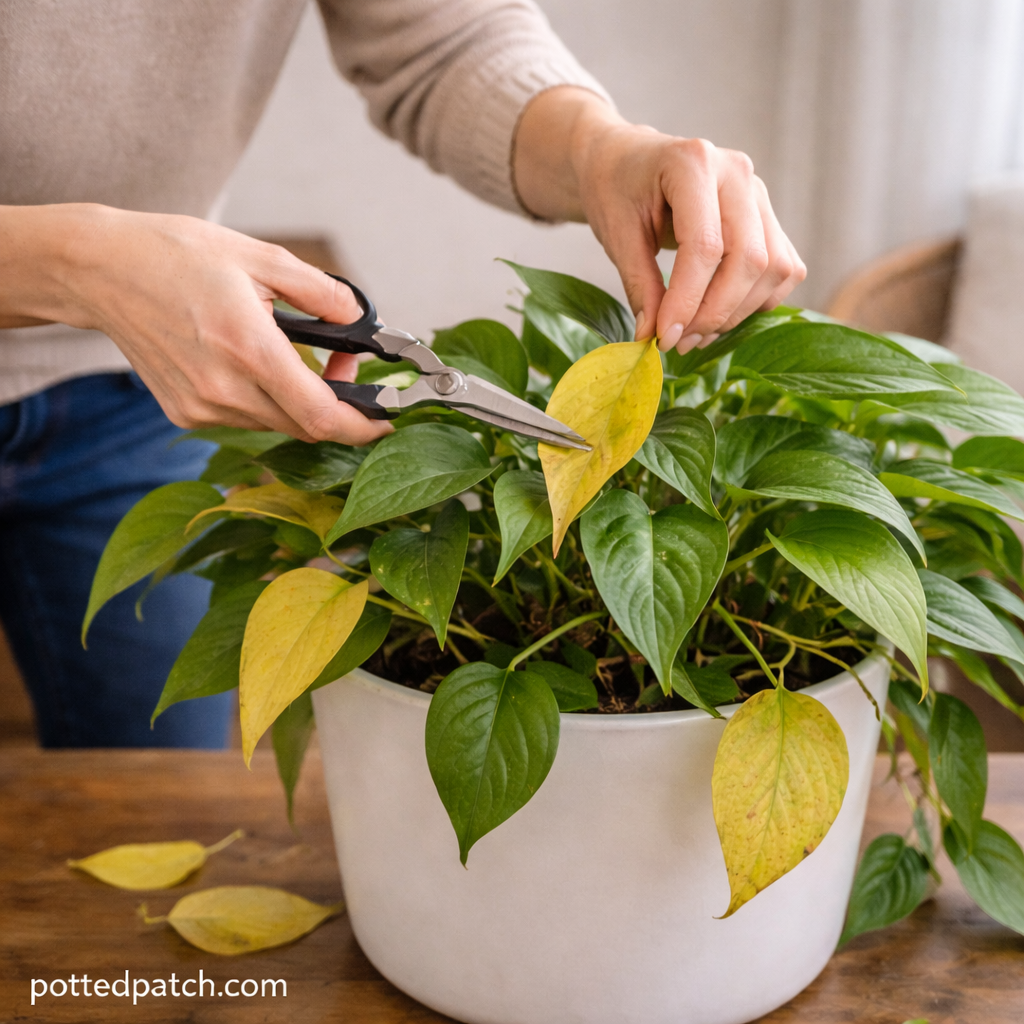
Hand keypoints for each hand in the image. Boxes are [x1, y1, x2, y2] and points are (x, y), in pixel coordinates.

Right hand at [0, 204, 391, 444]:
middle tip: (345, 362)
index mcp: (247, 348)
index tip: (388, 419)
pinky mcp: (185, 413)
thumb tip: (360, 318)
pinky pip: (247, 419)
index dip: (364, 427)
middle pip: (306, 426)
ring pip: (278, 425)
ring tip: (296, 353)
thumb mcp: (258, 257)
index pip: (322, 416)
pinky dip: (268, 400)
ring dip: (302, 401)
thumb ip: (320, 291)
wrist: (99, 270)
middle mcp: (224, 389)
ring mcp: (202, 407)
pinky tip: (255, 363)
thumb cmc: (174, 255)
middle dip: (339, 406)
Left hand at [514, 88, 805, 352]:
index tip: (663, 337)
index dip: (687, 300)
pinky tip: (718, 314)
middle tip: (679, 342)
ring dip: (737, 312)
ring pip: (773, 268)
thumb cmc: (616, 190)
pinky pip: (783, 269)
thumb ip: (639, 285)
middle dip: (714, 312)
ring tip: (694, 333)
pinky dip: (757, 301)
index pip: (705, 246)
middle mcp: (736, 172)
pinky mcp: (767, 216)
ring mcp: (758, 192)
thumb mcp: (616, 234)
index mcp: (693, 163)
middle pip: (749, 259)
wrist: (627, 161)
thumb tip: (653, 337)